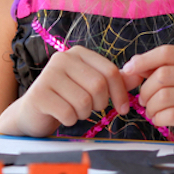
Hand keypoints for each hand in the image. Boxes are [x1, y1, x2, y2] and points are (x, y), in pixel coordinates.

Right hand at [0, 46, 138, 137]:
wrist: (33, 112)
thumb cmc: (67, 97)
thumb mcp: (92, 86)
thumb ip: (115, 80)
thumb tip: (140, 75)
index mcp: (79, 53)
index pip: (110, 70)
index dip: (121, 93)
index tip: (123, 109)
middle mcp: (62, 58)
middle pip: (98, 86)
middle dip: (100, 104)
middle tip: (91, 109)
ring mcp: (48, 75)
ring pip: (84, 101)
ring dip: (84, 113)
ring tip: (74, 110)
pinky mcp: (39, 94)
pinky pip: (68, 113)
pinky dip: (70, 120)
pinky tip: (63, 116)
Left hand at [123, 45, 173, 144]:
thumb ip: (158, 71)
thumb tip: (130, 66)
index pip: (168, 52)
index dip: (144, 60)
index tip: (129, 70)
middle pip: (163, 75)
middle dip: (146, 90)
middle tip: (144, 101)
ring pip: (164, 96)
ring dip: (151, 107)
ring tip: (153, 112)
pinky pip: (170, 114)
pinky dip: (158, 118)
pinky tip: (160, 120)